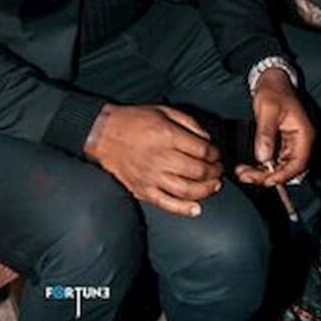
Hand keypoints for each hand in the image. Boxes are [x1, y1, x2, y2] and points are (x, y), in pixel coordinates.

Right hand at [86, 104, 222, 215]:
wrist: (103, 133)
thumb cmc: (133, 120)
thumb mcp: (162, 111)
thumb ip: (188, 122)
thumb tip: (206, 139)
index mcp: (167, 136)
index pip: (202, 150)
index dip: (214, 154)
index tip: (216, 154)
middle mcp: (161, 157)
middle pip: (198, 171)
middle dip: (214, 172)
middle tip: (217, 170)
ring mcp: (151, 176)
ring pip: (187, 190)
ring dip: (206, 190)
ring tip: (213, 186)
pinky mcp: (142, 189)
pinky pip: (167, 204)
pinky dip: (184, 209)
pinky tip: (196, 208)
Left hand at [236, 68, 314, 186]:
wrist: (271, 79)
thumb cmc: (272, 91)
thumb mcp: (267, 110)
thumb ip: (266, 133)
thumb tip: (263, 157)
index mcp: (304, 135)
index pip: (298, 164)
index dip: (283, 175)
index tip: (265, 180)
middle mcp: (301, 142)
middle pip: (289, 169)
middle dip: (268, 176)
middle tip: (246, 177)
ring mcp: (292, 143)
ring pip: (281, 166)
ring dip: (264, 173)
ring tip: (243, 173)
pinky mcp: (283, 142)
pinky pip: (276, 159)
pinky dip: (263, 165)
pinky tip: (249, 167)